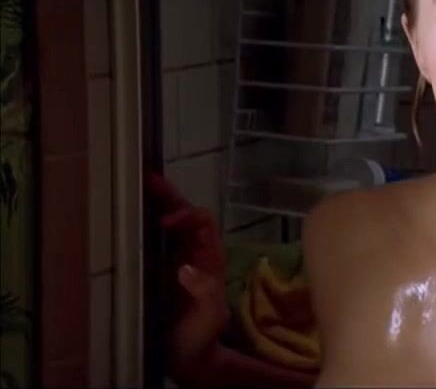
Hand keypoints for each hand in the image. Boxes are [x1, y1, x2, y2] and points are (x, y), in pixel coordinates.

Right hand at [146, 173, 230, 384]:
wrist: (190, 356)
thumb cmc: (201, 336)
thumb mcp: (207, 316)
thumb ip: (202, 293)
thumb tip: (186, 268)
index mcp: (209, 258)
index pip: (203, 223)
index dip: (187, 215)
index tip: (167, 222)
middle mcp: (194, 254)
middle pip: (185, 215)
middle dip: (168, 197)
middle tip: (145, 179)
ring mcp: (176, 260)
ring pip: (168, 224)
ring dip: (154, 205)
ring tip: (134, 188)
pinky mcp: (159, 271)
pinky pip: (151, 241)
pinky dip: (141, 226)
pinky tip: (125, 218)